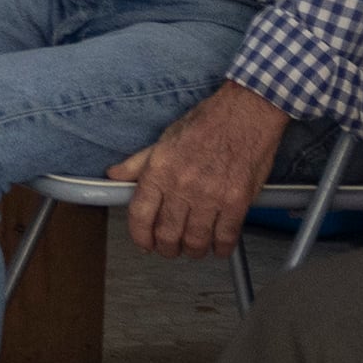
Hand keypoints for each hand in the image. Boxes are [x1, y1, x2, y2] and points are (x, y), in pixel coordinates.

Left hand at [103, 81, 288, 258]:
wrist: (248, 111)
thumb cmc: (209, 121)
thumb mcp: (165, 138)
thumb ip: (138, 162)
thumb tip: (115, 175)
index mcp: (160, 170)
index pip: (139, 215)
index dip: (140, 236)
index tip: (144, 243)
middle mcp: (182, 185)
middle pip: (167, 235)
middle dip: (167, 249)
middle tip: (171, 248)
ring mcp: (210, 195)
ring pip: (195, 241)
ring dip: (193, 251)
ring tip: (195, 247)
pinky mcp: (237, 201)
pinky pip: (225, 237)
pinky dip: (220, 248)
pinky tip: (218, 245)